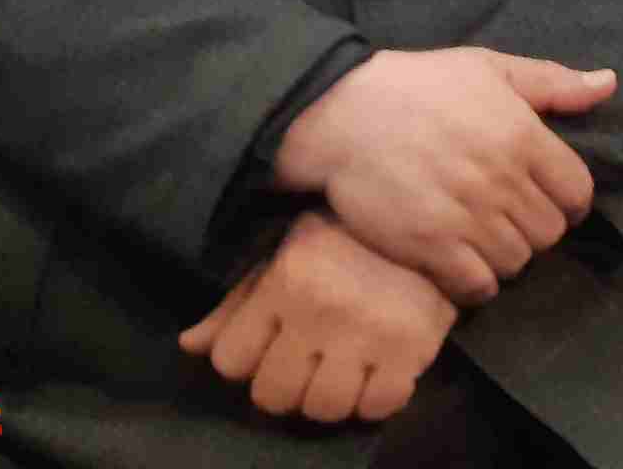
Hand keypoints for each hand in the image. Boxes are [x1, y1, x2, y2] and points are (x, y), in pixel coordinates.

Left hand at [179, 210, 455, 422]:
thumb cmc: (349, 237)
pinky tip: (381, 372)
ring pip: (322, 408)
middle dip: (288, 384)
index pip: (230, 360)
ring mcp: (366, 331)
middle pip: (273, 395)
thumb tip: (190, 345)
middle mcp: (320, 308)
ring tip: (346, 368)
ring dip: (332, 395)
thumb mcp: (288, 254)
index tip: (274, 344)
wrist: (433, 213)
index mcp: (285, 281)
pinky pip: (378, 407)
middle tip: (312, 361)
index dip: (249, 359)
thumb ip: (238, 301)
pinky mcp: (410, 347)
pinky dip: (378, 398)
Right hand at [271, 47, 615, 304]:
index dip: (569, 201)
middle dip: (537, 228)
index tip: (550, 199)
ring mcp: (466, 216)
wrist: (342, 114)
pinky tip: (464, 266)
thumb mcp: (489, 67)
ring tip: (486, 240)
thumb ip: (552, 82)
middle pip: (550, 232)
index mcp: (523, 135)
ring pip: (518, 262)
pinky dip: (477, 284)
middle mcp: (502, 179)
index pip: (578, 192)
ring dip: (507, 256)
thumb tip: (608, 84)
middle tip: (512, 218)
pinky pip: (477, 286)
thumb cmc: (418, 85)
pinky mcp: (429, 246)